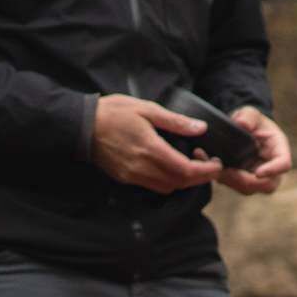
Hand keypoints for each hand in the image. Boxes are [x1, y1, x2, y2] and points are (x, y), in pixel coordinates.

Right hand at [91, 94, 221, 192]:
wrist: (80, 125)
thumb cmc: (113, 112)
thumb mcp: (146, 109)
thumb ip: (175, 121)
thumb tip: (200, 128)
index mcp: (150, 149)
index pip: (186, 170)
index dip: (205, 171)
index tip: (216, 164)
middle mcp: (142, 167)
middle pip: (179, 183)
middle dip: (199, 177)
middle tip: (208, 163)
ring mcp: (132, 175)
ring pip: (167, 187)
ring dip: (183, 180)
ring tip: (191, 164)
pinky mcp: (124, 178)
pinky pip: (152, 186)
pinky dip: (168, 181)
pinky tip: (171, 166)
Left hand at [215, 105, 291, 194]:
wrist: (241, 129)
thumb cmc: (251, 120)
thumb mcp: (250, 113)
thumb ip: (248, 116)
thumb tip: (241, 123)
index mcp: (279, 149)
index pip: (283, 164)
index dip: (273, 171)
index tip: (258, 173)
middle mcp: (272, 168)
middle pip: (268, 185)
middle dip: (247, 182)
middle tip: (228, 172)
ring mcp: (258, 177)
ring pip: (249, 188)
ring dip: (231, 181)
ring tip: (216, 168)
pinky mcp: (243, 180)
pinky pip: (235, 185)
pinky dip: (222, 178)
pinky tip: (210, 166)